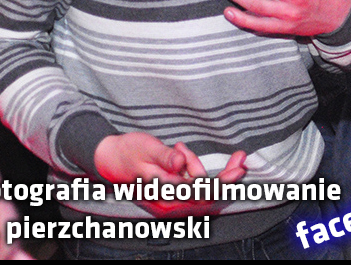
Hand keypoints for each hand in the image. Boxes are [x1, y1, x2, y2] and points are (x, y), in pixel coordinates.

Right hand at [94, 133, 247, 216]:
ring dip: (203, 169)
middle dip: (225, 178)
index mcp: (162, 196)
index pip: (200, 195)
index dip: (223, 183)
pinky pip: (192, 184)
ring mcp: (170, 200)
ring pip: (201, 189)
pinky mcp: (172, 192)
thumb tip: (180, 163)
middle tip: (241, 160)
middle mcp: (169, 204)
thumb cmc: (127, 152)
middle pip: (207, 196)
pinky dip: (194, 169)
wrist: (109, 158)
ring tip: (178, 147)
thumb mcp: (145, 149)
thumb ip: (164, 158)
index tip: (239, 169)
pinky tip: (180, 153)